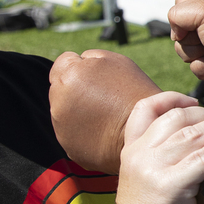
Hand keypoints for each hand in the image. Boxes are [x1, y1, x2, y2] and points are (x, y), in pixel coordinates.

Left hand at [49, 50, 159, 173]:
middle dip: (75, 88)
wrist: (145, 133)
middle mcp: (58, 101)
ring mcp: (60, 126)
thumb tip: (76, 61)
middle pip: (60, 86)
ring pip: (63, 110)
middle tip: (103, 96)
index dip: (81, 66)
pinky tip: (101, 129)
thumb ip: (88, 57)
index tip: (96, 76)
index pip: (63, 62)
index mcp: (69, 75)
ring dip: (77, 109)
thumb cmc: (134, 93)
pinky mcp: (67, 146)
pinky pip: (70, 132)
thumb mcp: (116, 61)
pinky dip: (81, 129)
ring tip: (104, 113)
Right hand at [111, 92, 203, 203]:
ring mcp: (151, 169)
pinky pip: (202, 158)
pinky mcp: (168, 187)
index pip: (146, 107)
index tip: (195, 103)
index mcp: (131, 149)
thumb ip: (163, 153)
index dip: (173, 98)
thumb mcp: (147, 177)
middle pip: (179, 118)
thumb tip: (200, 130)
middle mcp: (138, 154)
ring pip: (193, 134)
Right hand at [169, 0, 203, 89]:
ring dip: (196, 52)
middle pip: (177, 27)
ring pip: (181, 48)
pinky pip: (192, 66)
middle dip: (189, 35)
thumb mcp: (203, 8)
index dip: (181, 11)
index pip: (180, 0)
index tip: (197, 16)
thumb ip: (176, 13)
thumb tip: (176, 34)